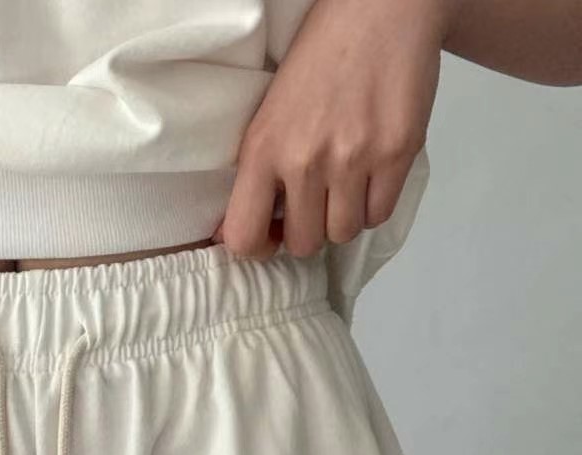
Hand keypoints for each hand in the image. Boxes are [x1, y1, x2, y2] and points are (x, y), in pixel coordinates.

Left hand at [214, 0, 452, 259]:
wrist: (379, 10)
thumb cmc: (319, 61)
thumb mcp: (268, 116)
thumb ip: (257, 173)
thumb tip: (241, 233)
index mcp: (263, 151)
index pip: (245, 237)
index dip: (258, 247)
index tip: (270, 235)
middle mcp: (305, 161)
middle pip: (303, 243)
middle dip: (307, 230)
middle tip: (313, 204)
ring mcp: (353, 160)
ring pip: (342, 234)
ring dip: (341, 219)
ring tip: (342, 186)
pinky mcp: (396, 154)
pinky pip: (378, 215)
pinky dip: (372, 206)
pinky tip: (368, 177)